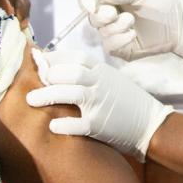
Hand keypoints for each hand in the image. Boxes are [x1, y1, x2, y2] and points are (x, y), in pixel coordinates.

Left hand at [26, 48, 173, 160]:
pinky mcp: (101, 125)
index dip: (54, 57)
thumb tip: (55, 65)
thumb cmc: (124, 99)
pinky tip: (52, 126)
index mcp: (101, 70)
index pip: (75, 57)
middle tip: (35, 82)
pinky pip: (80, 123)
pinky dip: (65, 124)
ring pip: (71, 94)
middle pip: (70, 73)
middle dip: (49, 76)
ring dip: (47, 95)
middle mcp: (100, 83)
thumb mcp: (109, 77)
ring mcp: (101, 103)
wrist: (151, 123)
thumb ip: (87, 71)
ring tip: (30, 100)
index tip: (38, 60)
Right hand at [79, 0, 182, 61]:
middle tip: (114, 12)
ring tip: (131, 21)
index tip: (90, 5)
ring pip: (100, 31)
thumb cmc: (164, 2)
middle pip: (91, 16)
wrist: (182, 24)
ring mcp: (113, 31)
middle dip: (101, 15)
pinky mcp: (120, 47)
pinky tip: (132, 34)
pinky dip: (118, 40)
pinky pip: (109, 46)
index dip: (84, 0)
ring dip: (115, 27)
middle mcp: (109, 13)